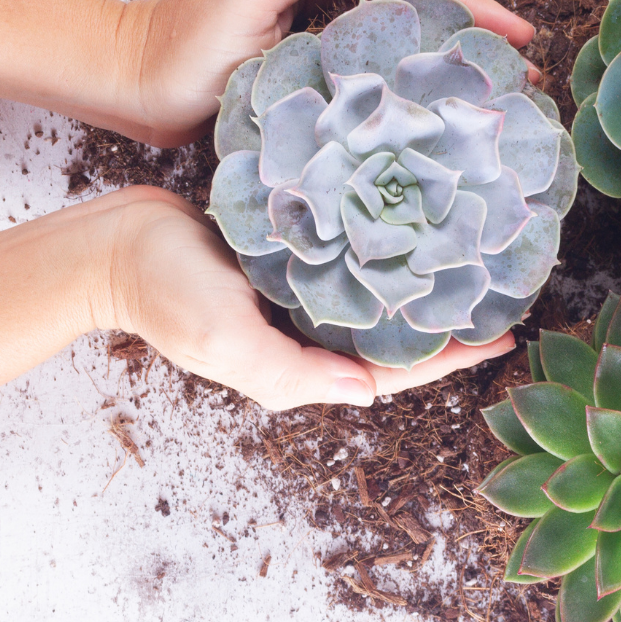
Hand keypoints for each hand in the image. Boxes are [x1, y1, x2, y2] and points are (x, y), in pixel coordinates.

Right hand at [106, 187, 515, 410]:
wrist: (115, 242)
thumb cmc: (165, 293)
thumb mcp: (224, 342)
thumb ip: (290, 374)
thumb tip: (366, 392)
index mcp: (300, 365)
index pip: (393, 372)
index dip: (449, 360)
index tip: (504, 339)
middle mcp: (309, 334)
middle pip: (394, 337)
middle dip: (448, 325)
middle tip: (505, 297)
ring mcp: (300, 295)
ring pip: (378, 297)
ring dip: (423, 286)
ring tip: (475, 263)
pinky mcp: (291, 257)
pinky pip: (351, 258)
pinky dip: (386, 251)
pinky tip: (416, 229)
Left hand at [117, 0, 537, 146]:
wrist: (136, 85)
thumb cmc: (179, 45)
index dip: (470, 7)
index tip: (516, 36)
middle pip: (420, 11)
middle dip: (476, 37)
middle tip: (525, 73)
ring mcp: (324, 37)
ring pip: (403, 45)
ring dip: (450, 67)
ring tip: (498, 96)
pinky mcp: (315, 73)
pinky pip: (377, 75)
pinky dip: (411, 92)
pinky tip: (435, 116)